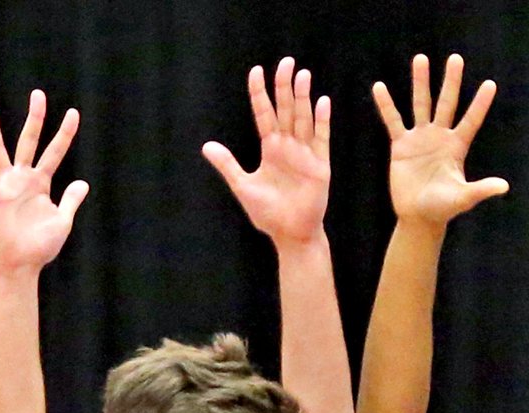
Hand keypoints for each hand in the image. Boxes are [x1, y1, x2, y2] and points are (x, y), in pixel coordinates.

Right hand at [0, 90, 89, 276]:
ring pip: (0, 150)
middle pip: (30, 141)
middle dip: (35, 119)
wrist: (22, 263)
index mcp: (42, 184)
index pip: (55, 152)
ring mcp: (9, 184)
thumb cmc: (41, 246)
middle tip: (38, 94)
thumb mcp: (62, 222)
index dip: (65, 134)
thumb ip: (70, 201)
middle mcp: (24, 179)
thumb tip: (82, 182)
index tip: (73, 113)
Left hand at [202, 58, 330, 245]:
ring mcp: (305, 154)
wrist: (290, 234)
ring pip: (303, 119)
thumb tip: (206, 146)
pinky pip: (321, 139)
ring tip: (302, 75)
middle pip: (286, 110)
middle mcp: (288, 147)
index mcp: (270, 149)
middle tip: (286, 62)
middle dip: (285, 87)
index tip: (256, 71)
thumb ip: (228, 165)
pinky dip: (322, 121)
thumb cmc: (268, 213)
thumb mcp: (243, 186)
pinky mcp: (320, 166)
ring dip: (303, 98)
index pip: (264, 114)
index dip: (260, 93)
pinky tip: (322, 102)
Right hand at [374, 53, 507, 225]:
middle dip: (451, 82)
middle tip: (455, 59)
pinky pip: (393, 121)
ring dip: (420, 83)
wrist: (418, 217)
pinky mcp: (401, 146)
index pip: (471, 120)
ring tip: (420, 59)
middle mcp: (440, 137)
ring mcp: (420, 139)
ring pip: (421, 105)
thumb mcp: (463, 198)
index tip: (490, 84)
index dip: (480, 104)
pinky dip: (386, 105)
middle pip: (447, 103)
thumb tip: (503, 187)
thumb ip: (481, 189)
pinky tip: (379, 87)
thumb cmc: (443, 208)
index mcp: (457, 147)